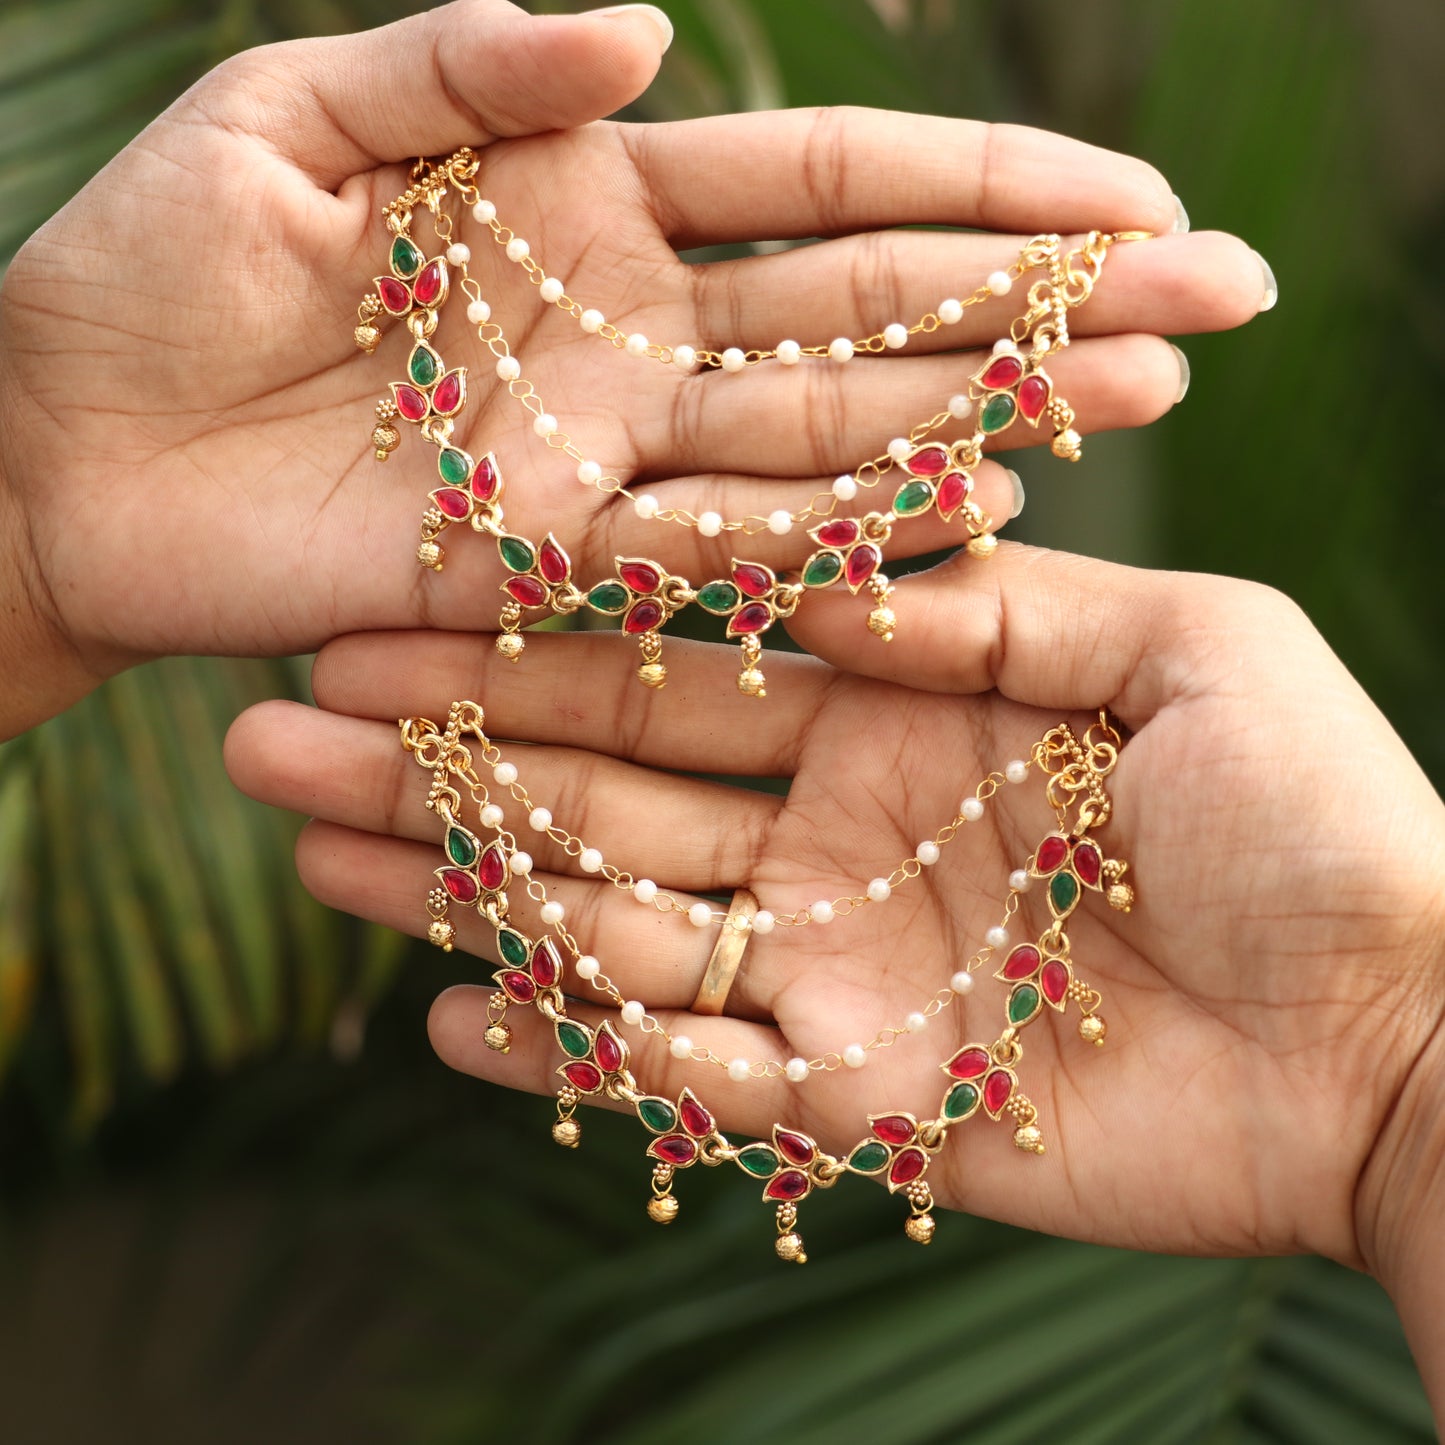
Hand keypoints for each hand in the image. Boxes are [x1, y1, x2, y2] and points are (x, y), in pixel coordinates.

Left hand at [0, 0, 1266, 736]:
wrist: (62, 454)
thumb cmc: (148, 272)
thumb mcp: (294, 116)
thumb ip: (469, 57)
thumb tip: (644, 6)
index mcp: (587, 205)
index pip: (825, 183)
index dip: (982, 183)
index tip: (1134, 197)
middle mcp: (631, 338)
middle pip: (872, 310)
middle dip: (1043, 302)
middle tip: (1210, 311)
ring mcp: (608, 460)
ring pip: (829, 434)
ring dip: (987, 416)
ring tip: (1141, 406)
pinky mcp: (558, 567)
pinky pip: (724, 549)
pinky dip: (845, 533)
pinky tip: (978, 513)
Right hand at [224, 547, 1444, 1400]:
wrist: (1402, 1034)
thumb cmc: (1320, 821)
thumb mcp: (1188, 646)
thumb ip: (997, 598)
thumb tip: (829, 572)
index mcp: (900, 706)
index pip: (682, 658)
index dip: (541, 635)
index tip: (401, 608)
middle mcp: (839, 827)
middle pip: (606, 783)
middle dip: (444, 757)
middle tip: (280, 726)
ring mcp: (835, 965)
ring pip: (613, 918)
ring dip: (463, 885)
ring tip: (314, 848)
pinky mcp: (853, 1099)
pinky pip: (682, 1069)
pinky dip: (569, 1043)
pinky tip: (447, 1005)